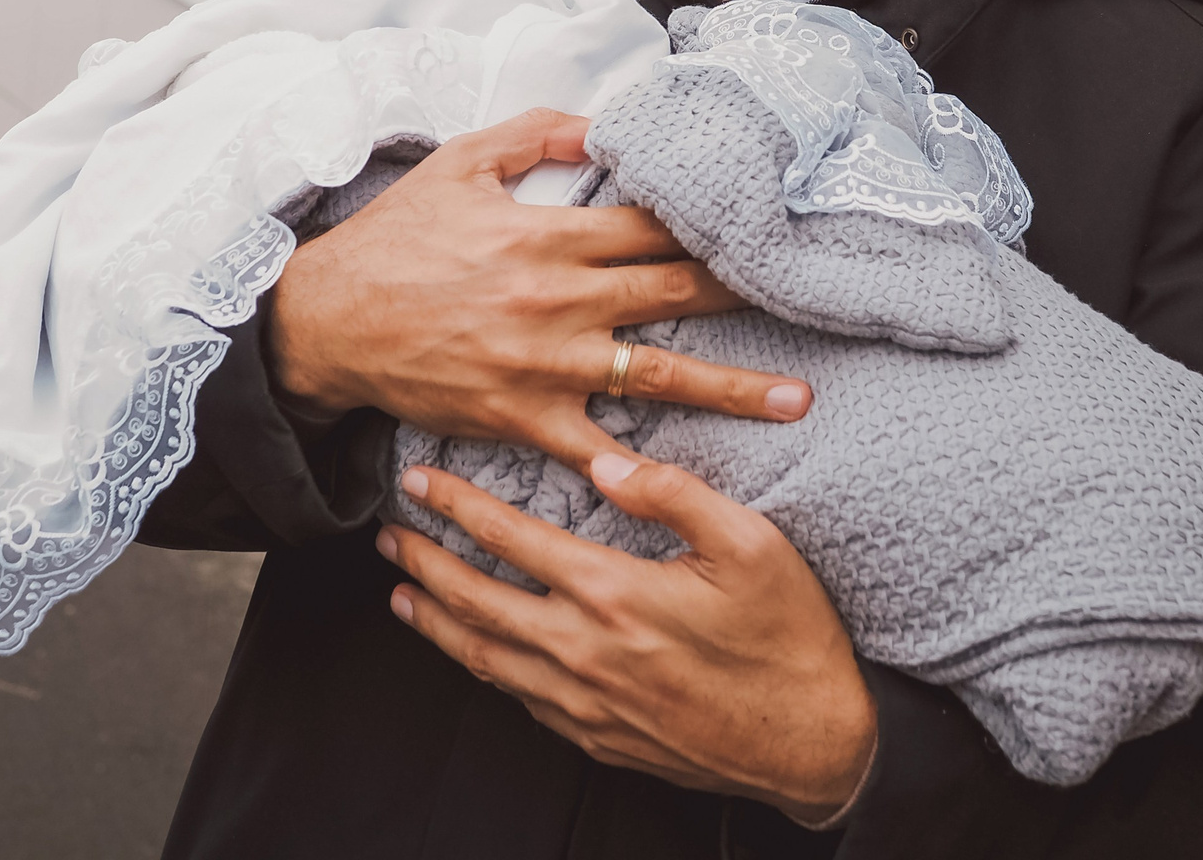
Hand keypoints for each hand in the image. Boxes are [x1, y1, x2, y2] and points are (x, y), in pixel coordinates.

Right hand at [267, 109, 812, 471]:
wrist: (327, 322)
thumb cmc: (393, 240)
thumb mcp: (458, 164)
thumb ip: (532, 133)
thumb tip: (601, 121)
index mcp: (550, 232)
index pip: (653, 221)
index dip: (713, 220)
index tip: (768, 222)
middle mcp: (561, 296)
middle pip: (676, 290)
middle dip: (748, 295)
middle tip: (816, 300)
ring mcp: (546, 361)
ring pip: (658, 372)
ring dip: (731, 386)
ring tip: (794, 400)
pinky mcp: (522, 415)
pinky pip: (592, 446)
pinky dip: (639, 466)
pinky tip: (691, 487)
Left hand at [382, 454, 877, 823]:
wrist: (815, 743)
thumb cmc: (789, 636)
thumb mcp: (750, 544)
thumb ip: (673, 493)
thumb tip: (606, 458)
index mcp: (616, 595)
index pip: (513, 540)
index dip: (459, 507)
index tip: (420, 480)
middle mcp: (586, 654)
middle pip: (478, 604)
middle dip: (425, 566)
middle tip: (387, 537)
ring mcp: (588, 706)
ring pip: (487, 661)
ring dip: (439, 623)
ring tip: (402, 597)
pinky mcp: (600, 740)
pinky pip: (521, 701)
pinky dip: (484, 671)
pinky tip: (475, 656)